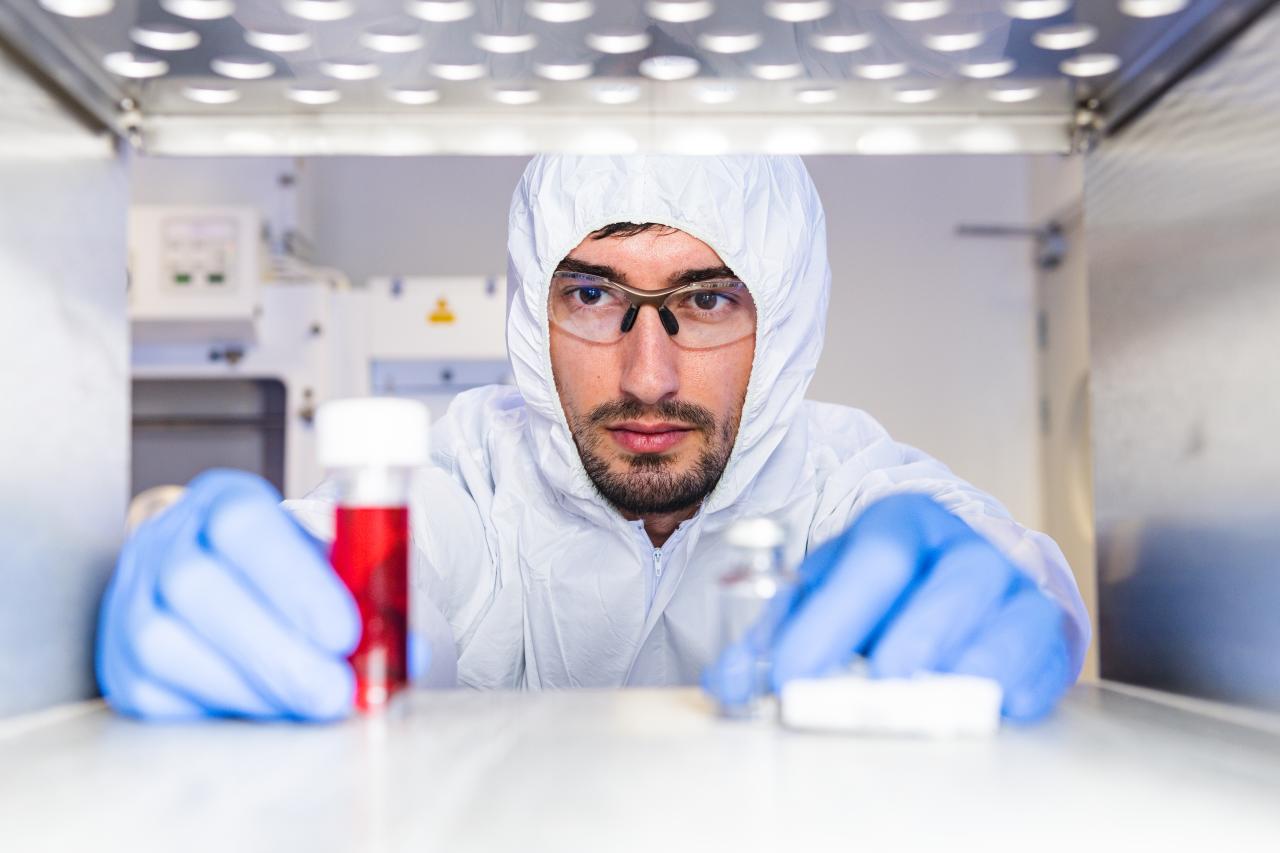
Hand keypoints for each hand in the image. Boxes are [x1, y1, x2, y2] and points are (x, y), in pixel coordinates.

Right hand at [96, 470, 360, 720]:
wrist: (209, 579)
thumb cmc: (278, 570)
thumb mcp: (323, 558)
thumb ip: (362, 594)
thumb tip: (404, 653)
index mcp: (221, 501)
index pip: (243, 526)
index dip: (294, 582)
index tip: (344, 633)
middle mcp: (163, 543)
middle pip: (198, 588)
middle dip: (277, 651)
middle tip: (335, 690)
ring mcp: (129, 601)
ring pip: (166, 644)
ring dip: (250, 686)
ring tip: (308, 703)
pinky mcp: (119, 663)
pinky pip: (156, 694)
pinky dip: (222, 708)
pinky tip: (269, 709)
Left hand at [704, 494, 1074, 721]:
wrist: (960, 581)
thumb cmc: (883, 595)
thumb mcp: (821, 601)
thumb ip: (775, 640)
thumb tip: (731, 682)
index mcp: (902, 523)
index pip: (874, 559)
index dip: (833, 620)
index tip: (792, 677)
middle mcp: (966, 545)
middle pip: (951, 585)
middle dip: (907, 643)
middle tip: (865, 694)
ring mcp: (1017, 586)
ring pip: (1009, 620)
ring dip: (963, 669)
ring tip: (916, 705)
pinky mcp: (1052, 630)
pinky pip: (1045, 660)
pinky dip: (1015, 688)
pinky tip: (979, 707)